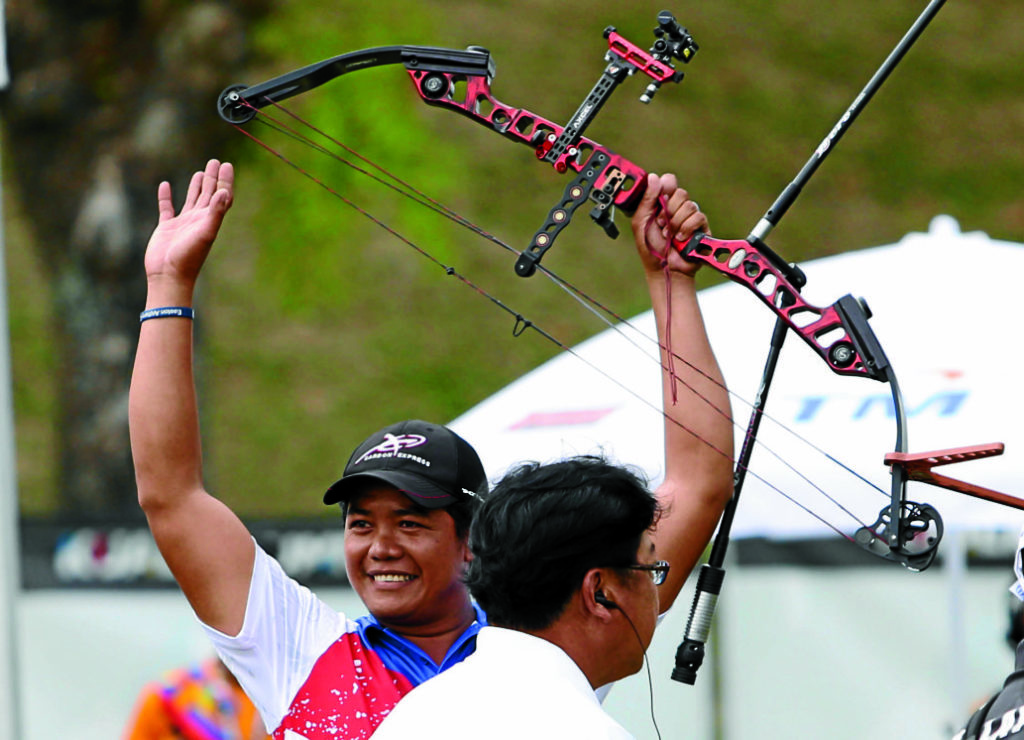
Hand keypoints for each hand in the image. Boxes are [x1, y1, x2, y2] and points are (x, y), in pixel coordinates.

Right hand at [144, 159, 233, 284]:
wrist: (169, 275)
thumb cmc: (189, 256)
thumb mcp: (205, 233)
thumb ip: (215, 213)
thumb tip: (225, 192)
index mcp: (210, 220)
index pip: (221, 196)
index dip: (225, 181)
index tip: (227, 165)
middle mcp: (198, 220)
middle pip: (208, 194)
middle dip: (213, 178)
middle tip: (215, 161)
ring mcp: (183, 224)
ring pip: (192, 199)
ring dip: (196, 185)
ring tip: (201, 171)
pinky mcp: (166, 227)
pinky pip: (166, 208)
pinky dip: (166, 196)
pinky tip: (165, 185)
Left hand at [630, 172, 708, 277]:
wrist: (664, 268)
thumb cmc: (651, 249)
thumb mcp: (640, 222)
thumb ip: (646, 199)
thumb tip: (653, 177)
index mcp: (661, 203)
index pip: (668, 181)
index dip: (665, 187)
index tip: (659, 199)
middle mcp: (676, 208)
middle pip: (680, 192)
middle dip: (668, 210)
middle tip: (661, 224)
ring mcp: (689, 217)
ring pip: (689, 205)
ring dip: (675, 223)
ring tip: (670, 236)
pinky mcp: (701, 227)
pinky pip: (698, 216)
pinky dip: (686, 229)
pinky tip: (680, 239)